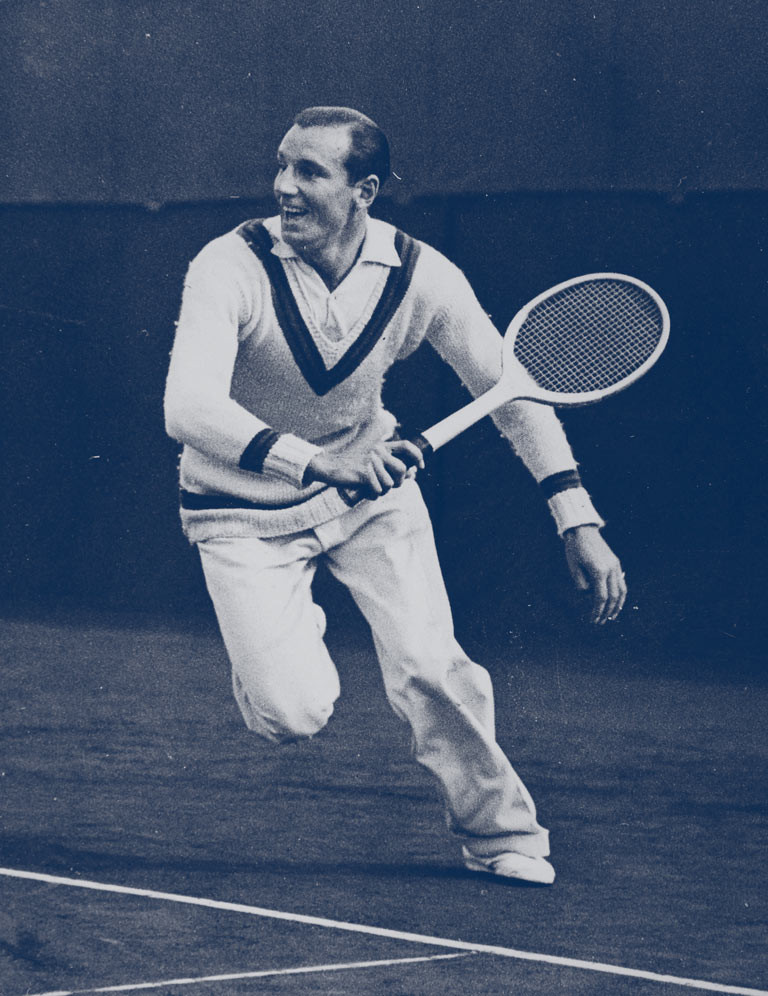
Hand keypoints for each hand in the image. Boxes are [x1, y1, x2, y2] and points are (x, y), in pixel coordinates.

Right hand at [305, 440, 425, 499]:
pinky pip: (378, 490)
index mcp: (380, 446)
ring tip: (369, 488)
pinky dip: (371, 495)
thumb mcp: (371, 462)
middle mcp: (377, 451)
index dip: (417, 456)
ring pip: (389, 484)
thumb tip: (412, 474)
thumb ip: (388, 465)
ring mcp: (371, 461)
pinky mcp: (365, 473)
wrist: (328, 467)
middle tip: (387, 486)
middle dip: (398, 482)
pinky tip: (363, 491)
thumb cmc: (350, 468)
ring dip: (381, 491)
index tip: (420, 467)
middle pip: (402, 470)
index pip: (406, 446)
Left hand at [563, 526, 626, 624]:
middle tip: (599, 622)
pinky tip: (616, 602)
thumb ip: (581, 585)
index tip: (592, 620)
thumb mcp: (573, 568)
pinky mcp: (616, 563)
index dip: (597, 611)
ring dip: (617, 606)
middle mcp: (610, 569)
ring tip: (611, 617)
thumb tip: (589, 596)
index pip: (600, 598)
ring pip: (621, 591)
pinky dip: (620, 595)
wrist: (582, 530)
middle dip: (606, 612)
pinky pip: (622, 583)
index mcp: (598, 571)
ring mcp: (615, 566)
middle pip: (613, 597)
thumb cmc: (574, 549)